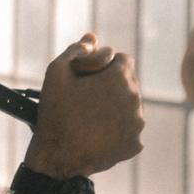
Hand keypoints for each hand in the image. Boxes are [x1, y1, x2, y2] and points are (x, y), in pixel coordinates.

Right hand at [23, 32, 143, 177]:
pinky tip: (96, 131)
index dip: (104, 64)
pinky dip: (117, 128)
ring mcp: (137, 123)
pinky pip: (129, 128)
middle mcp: (135, 99)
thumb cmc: (55, 111)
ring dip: (114, 105)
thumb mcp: (57, 71)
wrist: (57, 156)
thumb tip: (92, 37)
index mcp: (120, 77)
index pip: (123, 58)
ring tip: (89, 115)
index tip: (89, 76)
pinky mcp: (135, 144)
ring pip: (129, 105)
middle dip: (111, 84)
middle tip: (86, 96)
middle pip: (128, 81)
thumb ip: (77, 49)